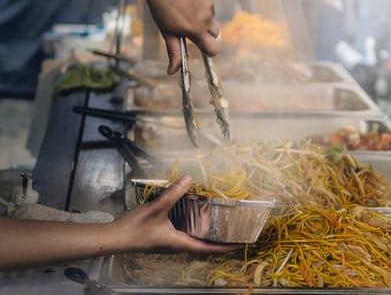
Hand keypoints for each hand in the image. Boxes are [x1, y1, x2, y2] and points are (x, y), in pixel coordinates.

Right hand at [115, 175, 231, 253]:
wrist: (115, 237)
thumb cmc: (136, 228)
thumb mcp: (157, 208)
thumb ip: (173, 193)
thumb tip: (189, 178)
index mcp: (180, 242)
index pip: (207, 248)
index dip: (223, 247)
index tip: (238, 244)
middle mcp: (177, 245)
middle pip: (202, 243)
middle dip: (217, 238)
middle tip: (232, 230)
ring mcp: (170, 242)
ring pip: (193, 237)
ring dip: (205, 232)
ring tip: (218, 221)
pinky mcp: (163, 237)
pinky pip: (183, 232)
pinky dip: (192, 225)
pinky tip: (192, 214)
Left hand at [118, 0, 220, 73]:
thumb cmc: (160, 5)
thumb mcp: (166, 31)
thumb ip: (174, 52)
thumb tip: (172, 71)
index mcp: (195, 29)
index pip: (214, 49)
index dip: (210, 51)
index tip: (204, 49)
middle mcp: (206, 17)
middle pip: (216, 34)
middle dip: (207, 34)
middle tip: (192, 28)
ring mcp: (209, 3)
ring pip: (211, 16)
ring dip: (202, 17)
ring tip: (185, 7)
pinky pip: (209, 2)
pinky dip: (201, 3)